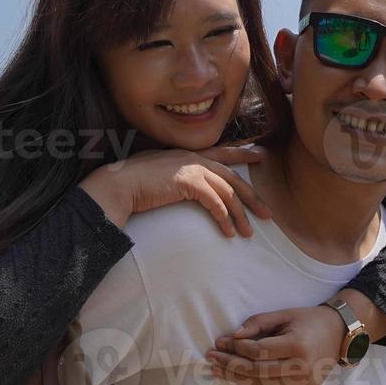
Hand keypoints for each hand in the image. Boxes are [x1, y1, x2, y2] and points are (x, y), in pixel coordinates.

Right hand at [80, 144, 270, 237]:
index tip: (259, 154)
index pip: (221, 152)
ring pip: (227, 191)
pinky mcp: (189, 182)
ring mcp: (191, 167)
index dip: (241, 153)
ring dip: (240, 214)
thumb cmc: (131, 184)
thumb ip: (172, 177)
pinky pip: (215, 202)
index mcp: (186, 154)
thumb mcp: (157, 175)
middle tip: (267, 211)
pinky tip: (228, 232)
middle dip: (251, 195)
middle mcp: (192, 157)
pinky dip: (224, 218)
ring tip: (248, 232)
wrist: (118, 184)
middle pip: (231, 175)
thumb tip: (178, 188)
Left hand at [207, 305, 345, 384]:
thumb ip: (258, 323)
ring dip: (237, 379)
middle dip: (230, 365)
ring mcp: (305, 383)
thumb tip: (233, 336)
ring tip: (218, 372)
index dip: (236, 348)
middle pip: (257, 371)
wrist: (338, 334)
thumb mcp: (284, 314)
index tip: (221, 342)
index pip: (258, 351)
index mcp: (297, 345)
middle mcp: (302, 367)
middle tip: (211, 358)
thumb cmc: (308, 320)